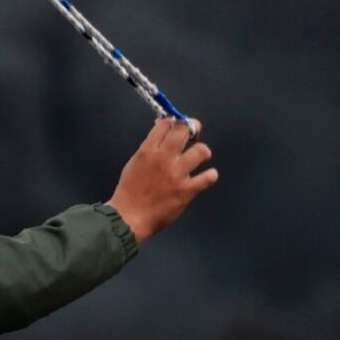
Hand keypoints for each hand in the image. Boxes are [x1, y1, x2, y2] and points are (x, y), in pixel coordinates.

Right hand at [106, 117, 217, 244]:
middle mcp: (164, 158)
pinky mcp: (187, 190)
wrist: (129, 216)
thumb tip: (161, 138)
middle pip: (184, 131)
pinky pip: (208, 178)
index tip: (177, 126)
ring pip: (201, 151)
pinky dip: (210, 175)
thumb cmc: (128, 190)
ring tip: (200, 156)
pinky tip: (208, 176)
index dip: (174, 122)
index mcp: (148, 150)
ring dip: (203, 151)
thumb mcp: (134, 163)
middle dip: (191, 128)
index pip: (166, 124)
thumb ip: (149, 150)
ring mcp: (177, 174)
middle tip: (194, 134)